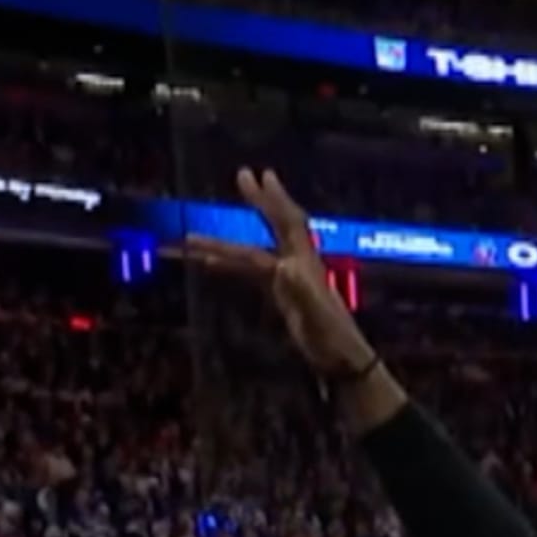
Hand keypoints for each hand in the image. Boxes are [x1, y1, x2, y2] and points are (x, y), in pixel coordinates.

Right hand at [183, 168, 377, 378]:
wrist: (343, 362)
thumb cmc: (334, 341)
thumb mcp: (318, 317)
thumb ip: (302, 292)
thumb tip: (283, 266)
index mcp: (307, 265)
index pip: (285, 226)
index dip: (270, 203)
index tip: (258, 177)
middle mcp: (300, 265)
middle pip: (278, 226)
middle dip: (260, 201)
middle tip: (243, 174)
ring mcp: (291, 279)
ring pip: (255, 252)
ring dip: (227, 243)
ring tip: (194, 237)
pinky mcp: (284, 295)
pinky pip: (253, 272)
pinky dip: (230, 265)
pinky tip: (210, 263)